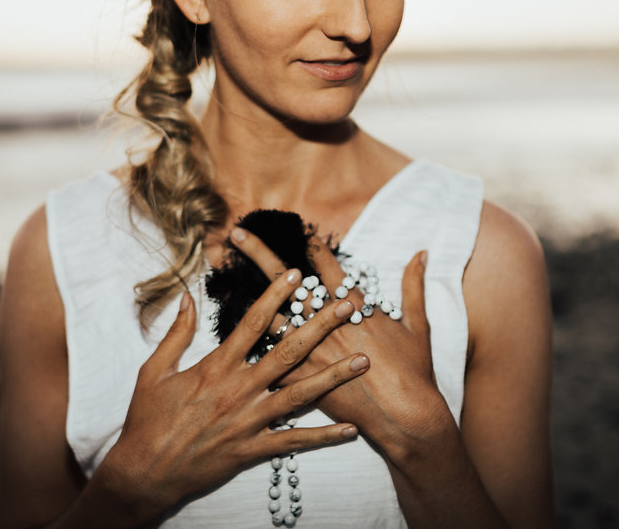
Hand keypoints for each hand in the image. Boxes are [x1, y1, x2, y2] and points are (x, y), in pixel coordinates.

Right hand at [95, 269, 369, 524]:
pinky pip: (294, 442)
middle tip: (347, 307)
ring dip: (333, 377)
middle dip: (320, 326)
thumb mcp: (154, 370)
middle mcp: (239, 389)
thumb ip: (176, 333)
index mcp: (217, 366)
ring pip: (299, 395)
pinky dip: (323, 437)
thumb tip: (187, 297)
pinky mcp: (252, 450)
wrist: (144, 473)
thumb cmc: (148, 419)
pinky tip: (350, 429)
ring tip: (362, 361)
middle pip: (288, 352)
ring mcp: (249, 421)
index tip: (296, 275)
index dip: (276, 296)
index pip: (253, 322)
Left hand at [231, 228, 449, 457]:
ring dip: (245, 295)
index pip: (324, 263)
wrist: (405, 418)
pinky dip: (254, 352)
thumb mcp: (417, 324)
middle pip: (286, 280)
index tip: (295, 225)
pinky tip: (229, 342)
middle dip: (260, 253)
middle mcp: (323, 322)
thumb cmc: (413, 371)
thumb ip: (413, 286)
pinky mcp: (300, 380)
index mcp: (351, 305)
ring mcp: (308, 350)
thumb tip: (420, 253)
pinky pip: (270, 362)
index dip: (309, 242)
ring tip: (223, 284)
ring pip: (269, 316)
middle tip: (237, 233)